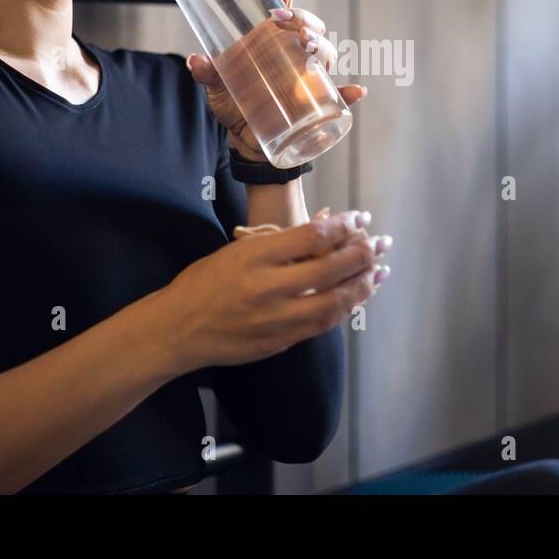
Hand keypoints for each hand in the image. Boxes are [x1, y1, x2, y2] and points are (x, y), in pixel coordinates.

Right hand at [160, 209, 388, 370]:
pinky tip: (357, 297)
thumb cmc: (204, 282)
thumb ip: (280, 244)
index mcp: (255, 256)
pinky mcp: (279, 342)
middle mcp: (267, 287)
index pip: (313, 235)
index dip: (345, 224)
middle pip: (331, 268)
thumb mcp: (237, 249)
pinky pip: (322, 325)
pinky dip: (345, 309)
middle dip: (363, 253)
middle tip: (381, 242)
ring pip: (334, 302)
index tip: (361, 216)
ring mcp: (275, 319)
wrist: (177, 329)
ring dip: (363, 285)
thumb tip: (325, 229)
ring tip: (379, 271)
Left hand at [185, 0, 367, 160]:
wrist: (245, 138)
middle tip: (283, 20)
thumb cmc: (234, 103)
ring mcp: (307, 74)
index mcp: (269, 36)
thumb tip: (197, 60)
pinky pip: (338, 94)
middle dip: (301, 17)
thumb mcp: (216, 87)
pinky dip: (349, 92)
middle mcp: (292, 50)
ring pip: (325, 51)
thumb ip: (207, 73)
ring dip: (321, 45)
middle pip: (308, 23)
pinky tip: (356, 91)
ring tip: (307, 46)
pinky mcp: (315, 101)